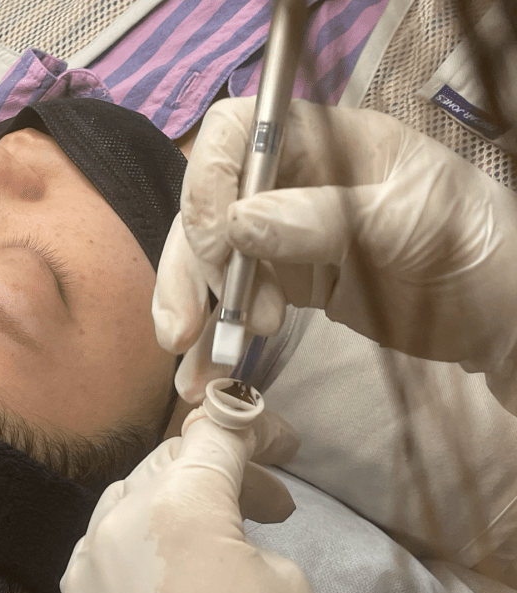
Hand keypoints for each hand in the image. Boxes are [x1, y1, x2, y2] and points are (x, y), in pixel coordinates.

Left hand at [58, 393, 324, 592]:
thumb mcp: (284, 582)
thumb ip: (245, 525)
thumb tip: (222, 524)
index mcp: (176, 506)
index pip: (212, 436)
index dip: (253, 430)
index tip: (279, 443)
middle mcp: (116, 525)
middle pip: (167, 463)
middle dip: (217, 470)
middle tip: (265, 501)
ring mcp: (84, 569)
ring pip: (127, 503)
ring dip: (173, 506)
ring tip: (215, 539)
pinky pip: (105, 554)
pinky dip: (140, 550)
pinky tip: (171, 582)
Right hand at [153, 97, 516, 411]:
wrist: (502, 317)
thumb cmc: (479, 249)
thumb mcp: (410, 224)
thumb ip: (323, 219)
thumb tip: (237, 225)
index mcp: (326, 141)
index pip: (237, 133)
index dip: (210, 179)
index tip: (217, 244)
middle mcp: (293, 180)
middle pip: (210, 204)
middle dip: (194, 263)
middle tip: (196, 324)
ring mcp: (285, 231)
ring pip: (211, 257)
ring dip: (195, 305)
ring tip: (195, 356)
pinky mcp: (286, 280)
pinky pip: (232, 300)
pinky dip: (213, 334)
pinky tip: (201, 371)